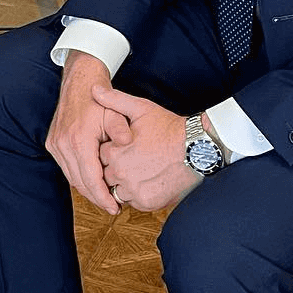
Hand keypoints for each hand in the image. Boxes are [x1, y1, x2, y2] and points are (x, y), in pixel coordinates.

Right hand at [46, 51, 120, 215]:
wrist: (79, 82)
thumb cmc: (99, 98)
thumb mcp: (115, 111)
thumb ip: (121, 128)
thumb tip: (126, 142)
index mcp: (78, 139)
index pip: (90, 178)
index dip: (103, 197)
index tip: (114, 208)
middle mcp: (63, 144)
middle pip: (79, 182)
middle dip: (96, 198)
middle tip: (113, 207)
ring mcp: (55, 144)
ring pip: (72, 177)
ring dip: (87, 189)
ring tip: (105, 198)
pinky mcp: (53, 143)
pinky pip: (67, 168)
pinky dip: (79, 177)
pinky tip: (93, 181)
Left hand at [94, 85, 203, 212]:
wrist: (198, 148)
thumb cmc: (170, 127)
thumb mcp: (141, 108)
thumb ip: (114, 100)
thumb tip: (93, 89)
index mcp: (115, 152)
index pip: (100, 156)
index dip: (112, 150)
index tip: (125, 146)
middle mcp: (121, 174)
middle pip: (107, 175)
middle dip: (116, 168)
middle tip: (135, 158)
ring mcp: (134, 191)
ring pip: (118, 191)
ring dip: (125, 183)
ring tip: (141, 169)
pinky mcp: (148, 202)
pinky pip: (134, 202)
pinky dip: (138, 194)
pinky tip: (149, 180)